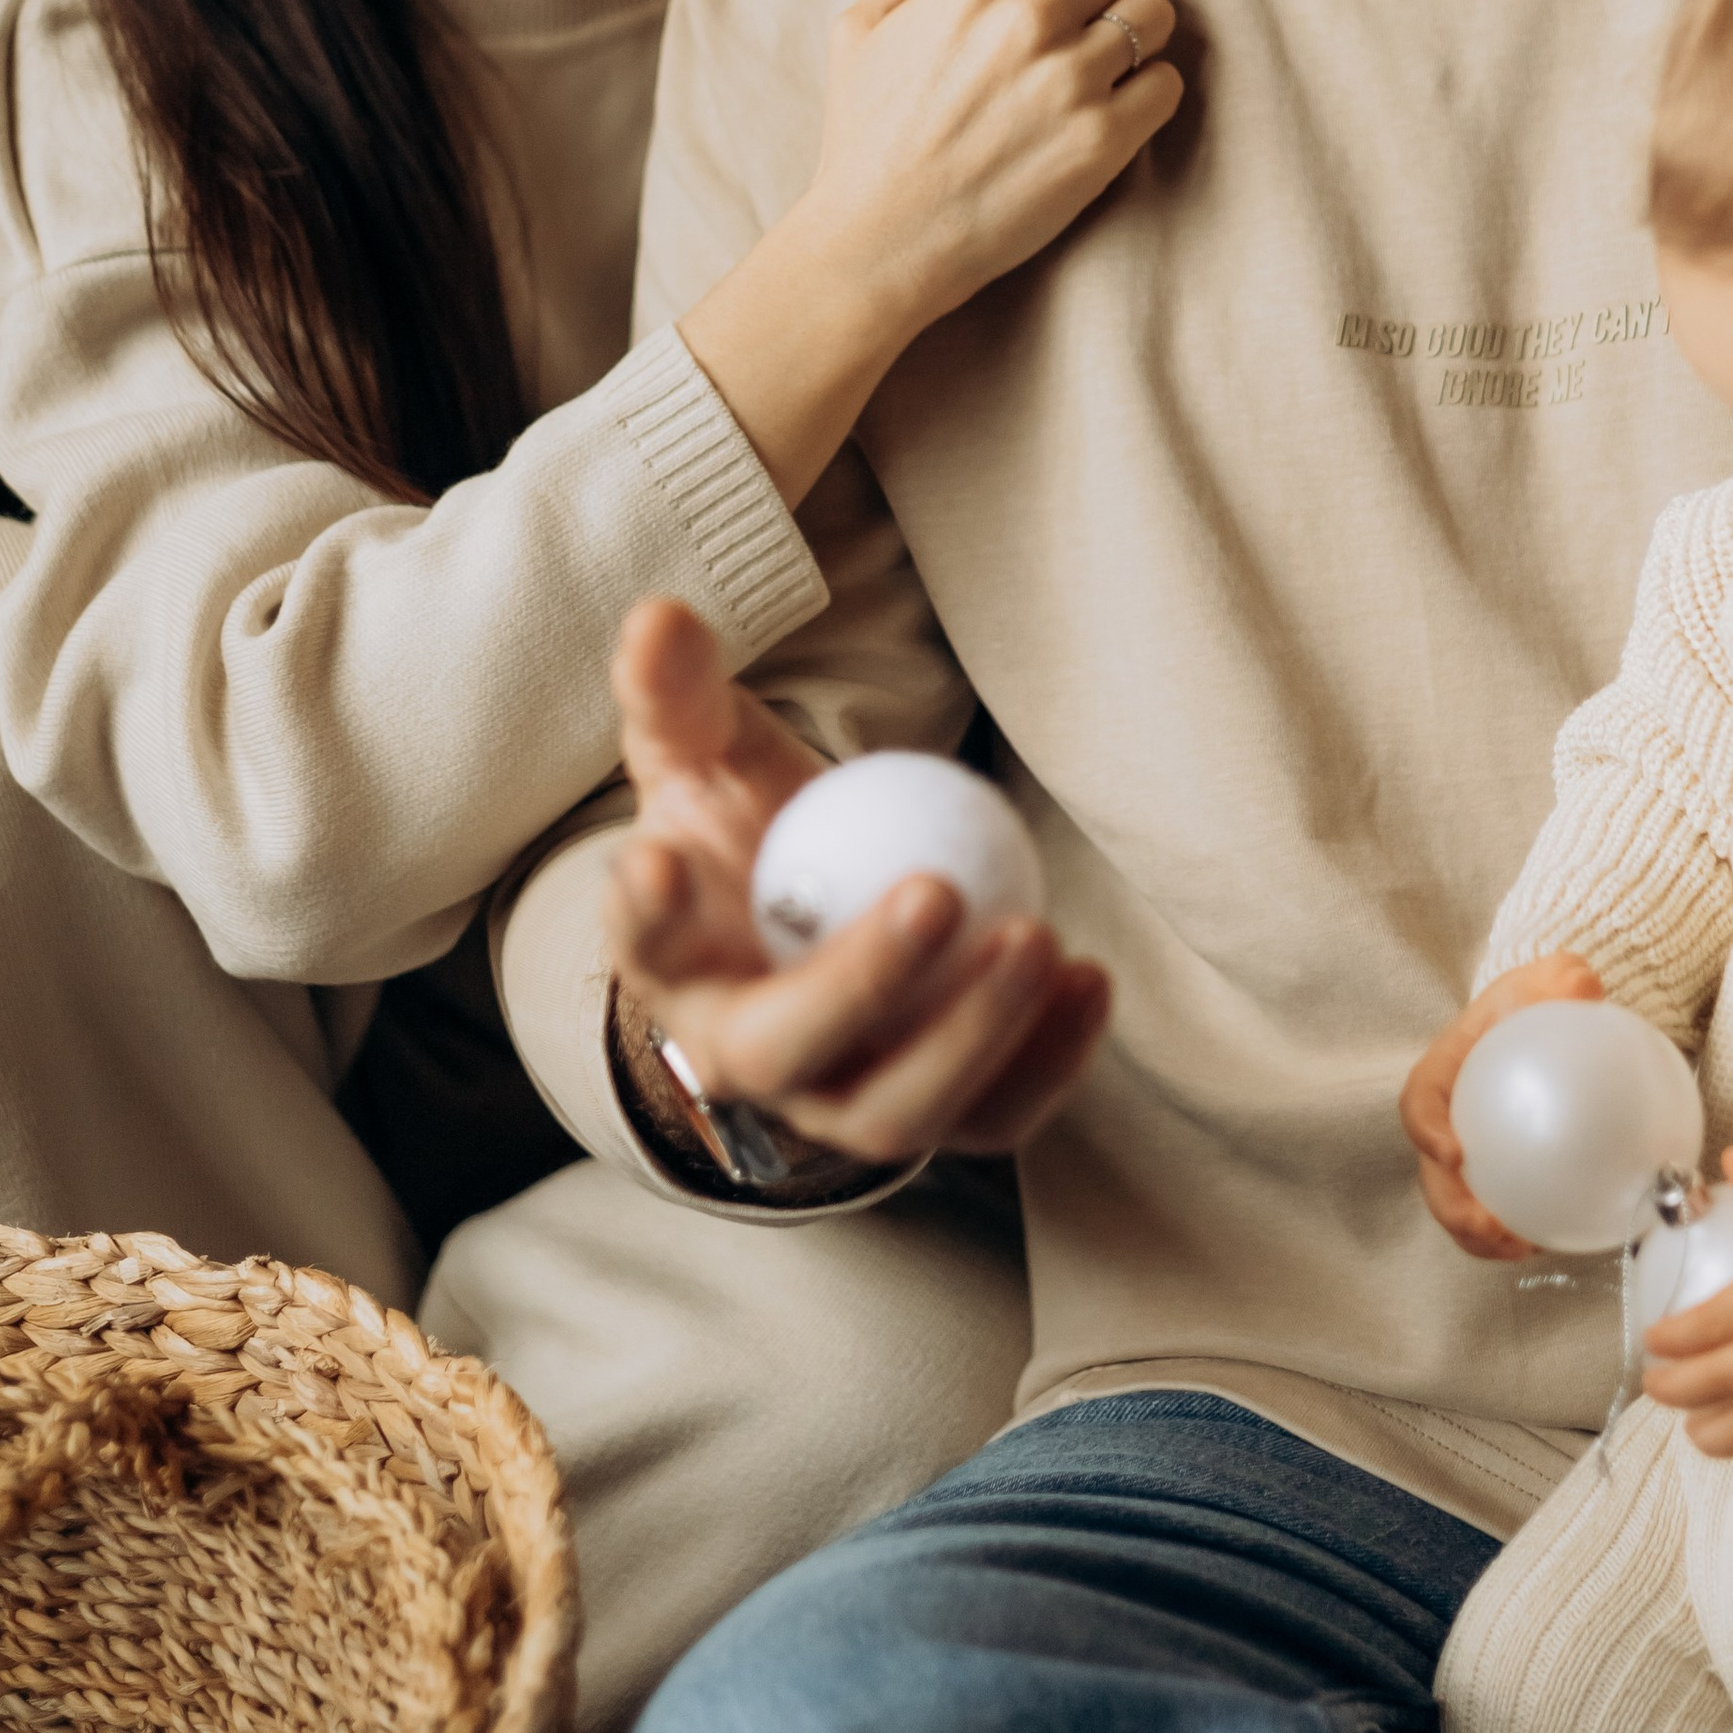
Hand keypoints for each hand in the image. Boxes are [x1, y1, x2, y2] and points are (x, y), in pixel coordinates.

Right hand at [603, 597, 1110, 1169]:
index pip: (644, 942)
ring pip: (895, 1110)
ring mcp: (838, 1102)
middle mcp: (742, 1055)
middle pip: (786, 1050)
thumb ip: (682, 690)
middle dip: (859, 984)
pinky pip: (993, 1116)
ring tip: (1033, 939)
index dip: (643, 912)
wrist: (820, 913)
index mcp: (672, 959)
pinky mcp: (933, 1118)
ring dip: (970, 1033)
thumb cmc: (753, 825)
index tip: (659, 860)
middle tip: (935, 893)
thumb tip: (660, 613)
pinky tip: (1088, 978)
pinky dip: (1047, 1060)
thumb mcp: (710, 749)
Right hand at [798, 0, 1181, 331]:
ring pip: (1154, 13)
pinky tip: (1112, 110)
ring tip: (1103, 66)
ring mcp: (1072, 80)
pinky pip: (1167, 83)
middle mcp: (1028, 18)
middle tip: (1081, 24)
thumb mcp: (860, 28)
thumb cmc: (864, 137)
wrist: (880, 243)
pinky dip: (1147, 92)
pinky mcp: (1104, 141)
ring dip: (1134, 33)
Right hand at [1399, 956, 1604, 1259]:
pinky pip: (1494, 1211)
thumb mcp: (1551, 980)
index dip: (1426, 1131)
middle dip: (1451, 1209)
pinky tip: (1546, 1240)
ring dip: (1476, 1237)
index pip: (1420, 1101)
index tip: (1453, 1153)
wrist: (1546, 1029)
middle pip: (1431, 1171)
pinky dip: (1511, 1234)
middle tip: (1489, 1227)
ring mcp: (1467, 1153)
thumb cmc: (1538, 1004)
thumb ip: (1563, 980)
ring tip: (1518, 1248)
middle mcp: (1447, 1118)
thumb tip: (1583, 988)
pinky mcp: (1494, 1177)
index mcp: (1445, 1071)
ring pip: (1456, 1204)